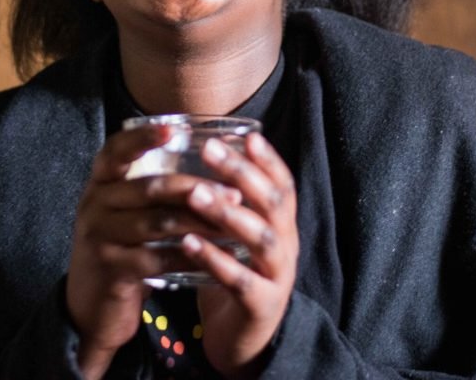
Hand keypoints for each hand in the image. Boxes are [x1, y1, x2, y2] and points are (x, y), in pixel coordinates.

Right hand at [65, 124, 239, 378]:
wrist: (90, 302)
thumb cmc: (122, 245)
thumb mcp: (126, 210)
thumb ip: (153, 187)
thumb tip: (207, 159)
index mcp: (100, 183)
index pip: (115, 150)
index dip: (142, 137)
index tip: (173, 129)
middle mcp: (94, 204)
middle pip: (148, 187)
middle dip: (194, 188)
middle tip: (233, 191)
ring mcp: (99, 236)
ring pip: (156, 223)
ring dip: (198, 222)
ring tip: (232, 223)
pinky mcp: (110, 268)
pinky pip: (156, 258)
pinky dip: (188, 256)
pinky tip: (213, 256)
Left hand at [182, 132, 298, 377]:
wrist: (244, 339)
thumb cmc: (237, 274)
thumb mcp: (239, 236)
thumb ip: (230, 201)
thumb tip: (200, 153)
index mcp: (282, 226)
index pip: (283, 185)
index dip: (268, 160)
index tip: (246, 136)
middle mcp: (286, 246)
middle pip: (273, 203)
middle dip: (243, 174)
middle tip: (210, 151)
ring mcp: (277, 276)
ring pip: (261, 238)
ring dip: (228, 214)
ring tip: (196, 194)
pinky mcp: (261, 305)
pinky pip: (241, 280)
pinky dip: (215, 260)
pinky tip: (189, 244)